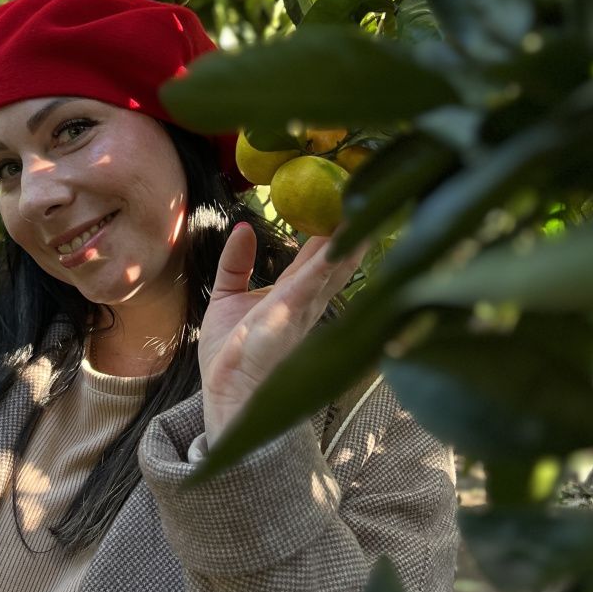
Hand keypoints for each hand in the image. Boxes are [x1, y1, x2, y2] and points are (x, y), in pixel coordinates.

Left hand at [198, 222, 365, 447]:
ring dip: (349, 240)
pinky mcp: (288, 315)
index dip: (330, 232)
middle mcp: (305, 301)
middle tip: (365, 198)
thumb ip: (236, 263)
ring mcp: (301, 309)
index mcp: (293, 297)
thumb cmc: (231, 354)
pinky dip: (327, 262)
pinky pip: (312, 283)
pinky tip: (341, 241)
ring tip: (365, 210)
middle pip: (335, 260)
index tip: (341, 204)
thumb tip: (244, 228)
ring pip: (332, 268)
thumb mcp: (228, 296)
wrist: (227, 393)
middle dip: (351, 232)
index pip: (317, 258)